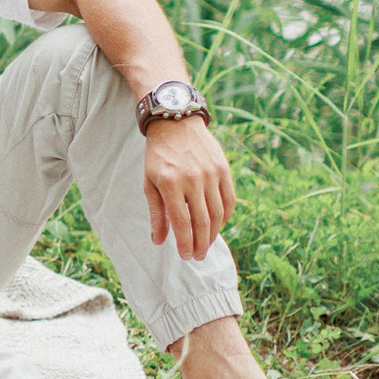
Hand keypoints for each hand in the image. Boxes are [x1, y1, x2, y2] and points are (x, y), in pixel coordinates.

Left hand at [143, 117, 234, 259]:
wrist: (176, 122)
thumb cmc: (158, 156)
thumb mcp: (149, 182)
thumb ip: (156, 213)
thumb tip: (158, 241)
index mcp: (170, 183)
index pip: (181, 222)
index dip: (185, 243)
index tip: (185, 256)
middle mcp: (192, 179)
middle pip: (202, 221)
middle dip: (200, 243)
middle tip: (198, 256)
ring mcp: (211, 173)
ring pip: (218, 213)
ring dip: (213, 233)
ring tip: (206, 244)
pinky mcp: (224, 169)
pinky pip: (229, 199)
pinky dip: (225, 216)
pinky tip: (218, 225)